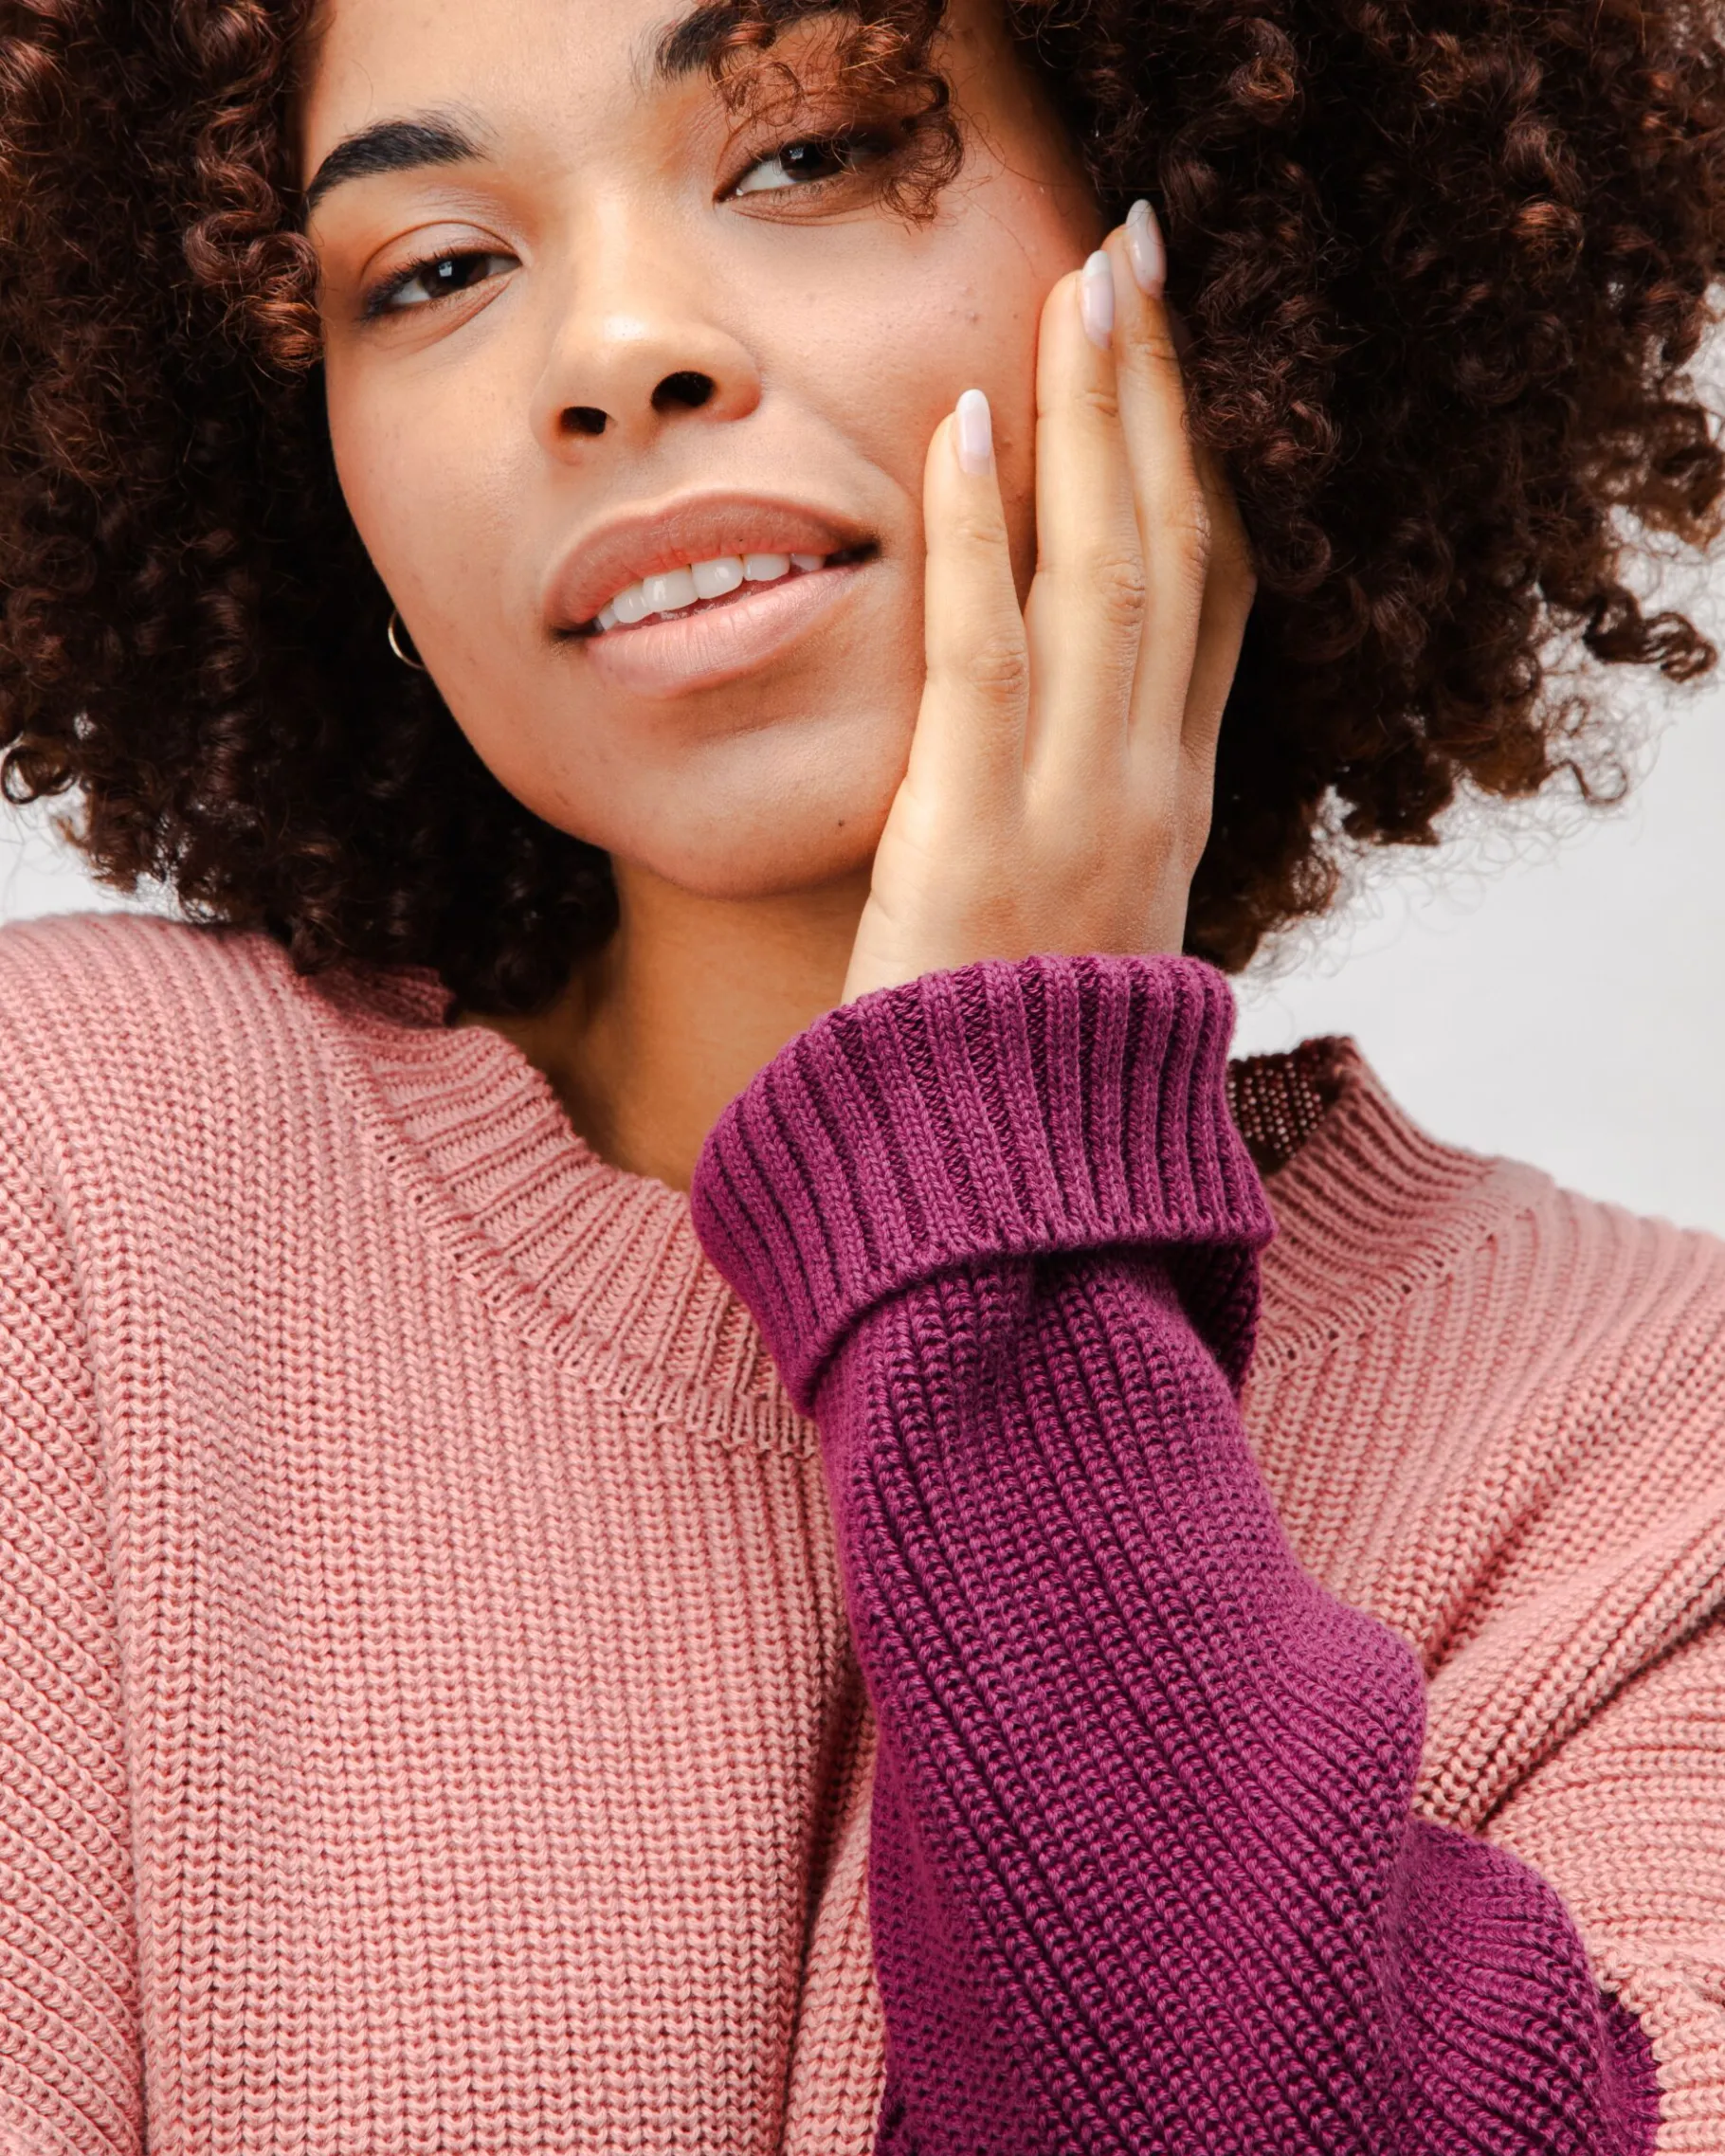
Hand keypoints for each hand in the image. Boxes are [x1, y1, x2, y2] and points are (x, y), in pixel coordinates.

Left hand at [840, 201, 1255, 1005]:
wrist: (1001, 1190)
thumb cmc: (1022, 1066)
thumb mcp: (1083, 930)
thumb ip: (1089, 829)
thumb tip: (1068, 759)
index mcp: (1171, 805)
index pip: (1213, 600)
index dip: (1207, 462)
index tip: (1188, 354)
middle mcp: (1149, 790)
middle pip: (1177, 551)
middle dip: (1164, 393)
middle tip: (1142, 254)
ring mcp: (1079, 811)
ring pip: (1108, 574)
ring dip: (1099, 418)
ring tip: (1088, 283)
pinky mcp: (976, 837)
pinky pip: (987, 655)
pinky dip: (981, 532)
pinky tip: (965, 421)